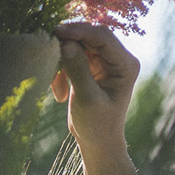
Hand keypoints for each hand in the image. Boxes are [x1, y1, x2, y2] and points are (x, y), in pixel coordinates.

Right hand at [52, 22, 139, 155]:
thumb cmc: (97, 126)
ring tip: (56, 87)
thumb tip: (66, 44)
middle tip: (48, 57)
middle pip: (89, 37)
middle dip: (67, 46)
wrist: (98, 143)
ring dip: (62, 62)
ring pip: (78, 46)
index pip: (102, 36)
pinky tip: (59, 94)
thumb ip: (78, 70)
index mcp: (126, 64)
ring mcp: (105, 61)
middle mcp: (118, 58)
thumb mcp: (87, 99)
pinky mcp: (92, 67)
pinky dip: (62, 71)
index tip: (56, 32)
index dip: (79, 31)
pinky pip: (72, 57)